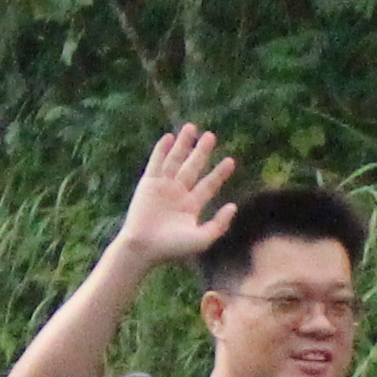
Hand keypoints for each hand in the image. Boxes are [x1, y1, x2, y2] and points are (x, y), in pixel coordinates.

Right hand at [114, 125, 238, 264]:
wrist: (144, 247)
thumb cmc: (172, 248)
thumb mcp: (202, 239)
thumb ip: (219, 224)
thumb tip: (233, 206)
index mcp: (191, 206)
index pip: (208, 185)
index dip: (219, 173)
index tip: (230, 161)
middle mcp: (178, 194)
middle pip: (193, 167)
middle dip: (202, 152)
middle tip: (211, 136)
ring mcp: (163, 187)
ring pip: (176, 160)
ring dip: (183, 144)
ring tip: (191, 127)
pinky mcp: (148, 183)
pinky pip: (156, 163)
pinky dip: (162, 150)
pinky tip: (169, 137)